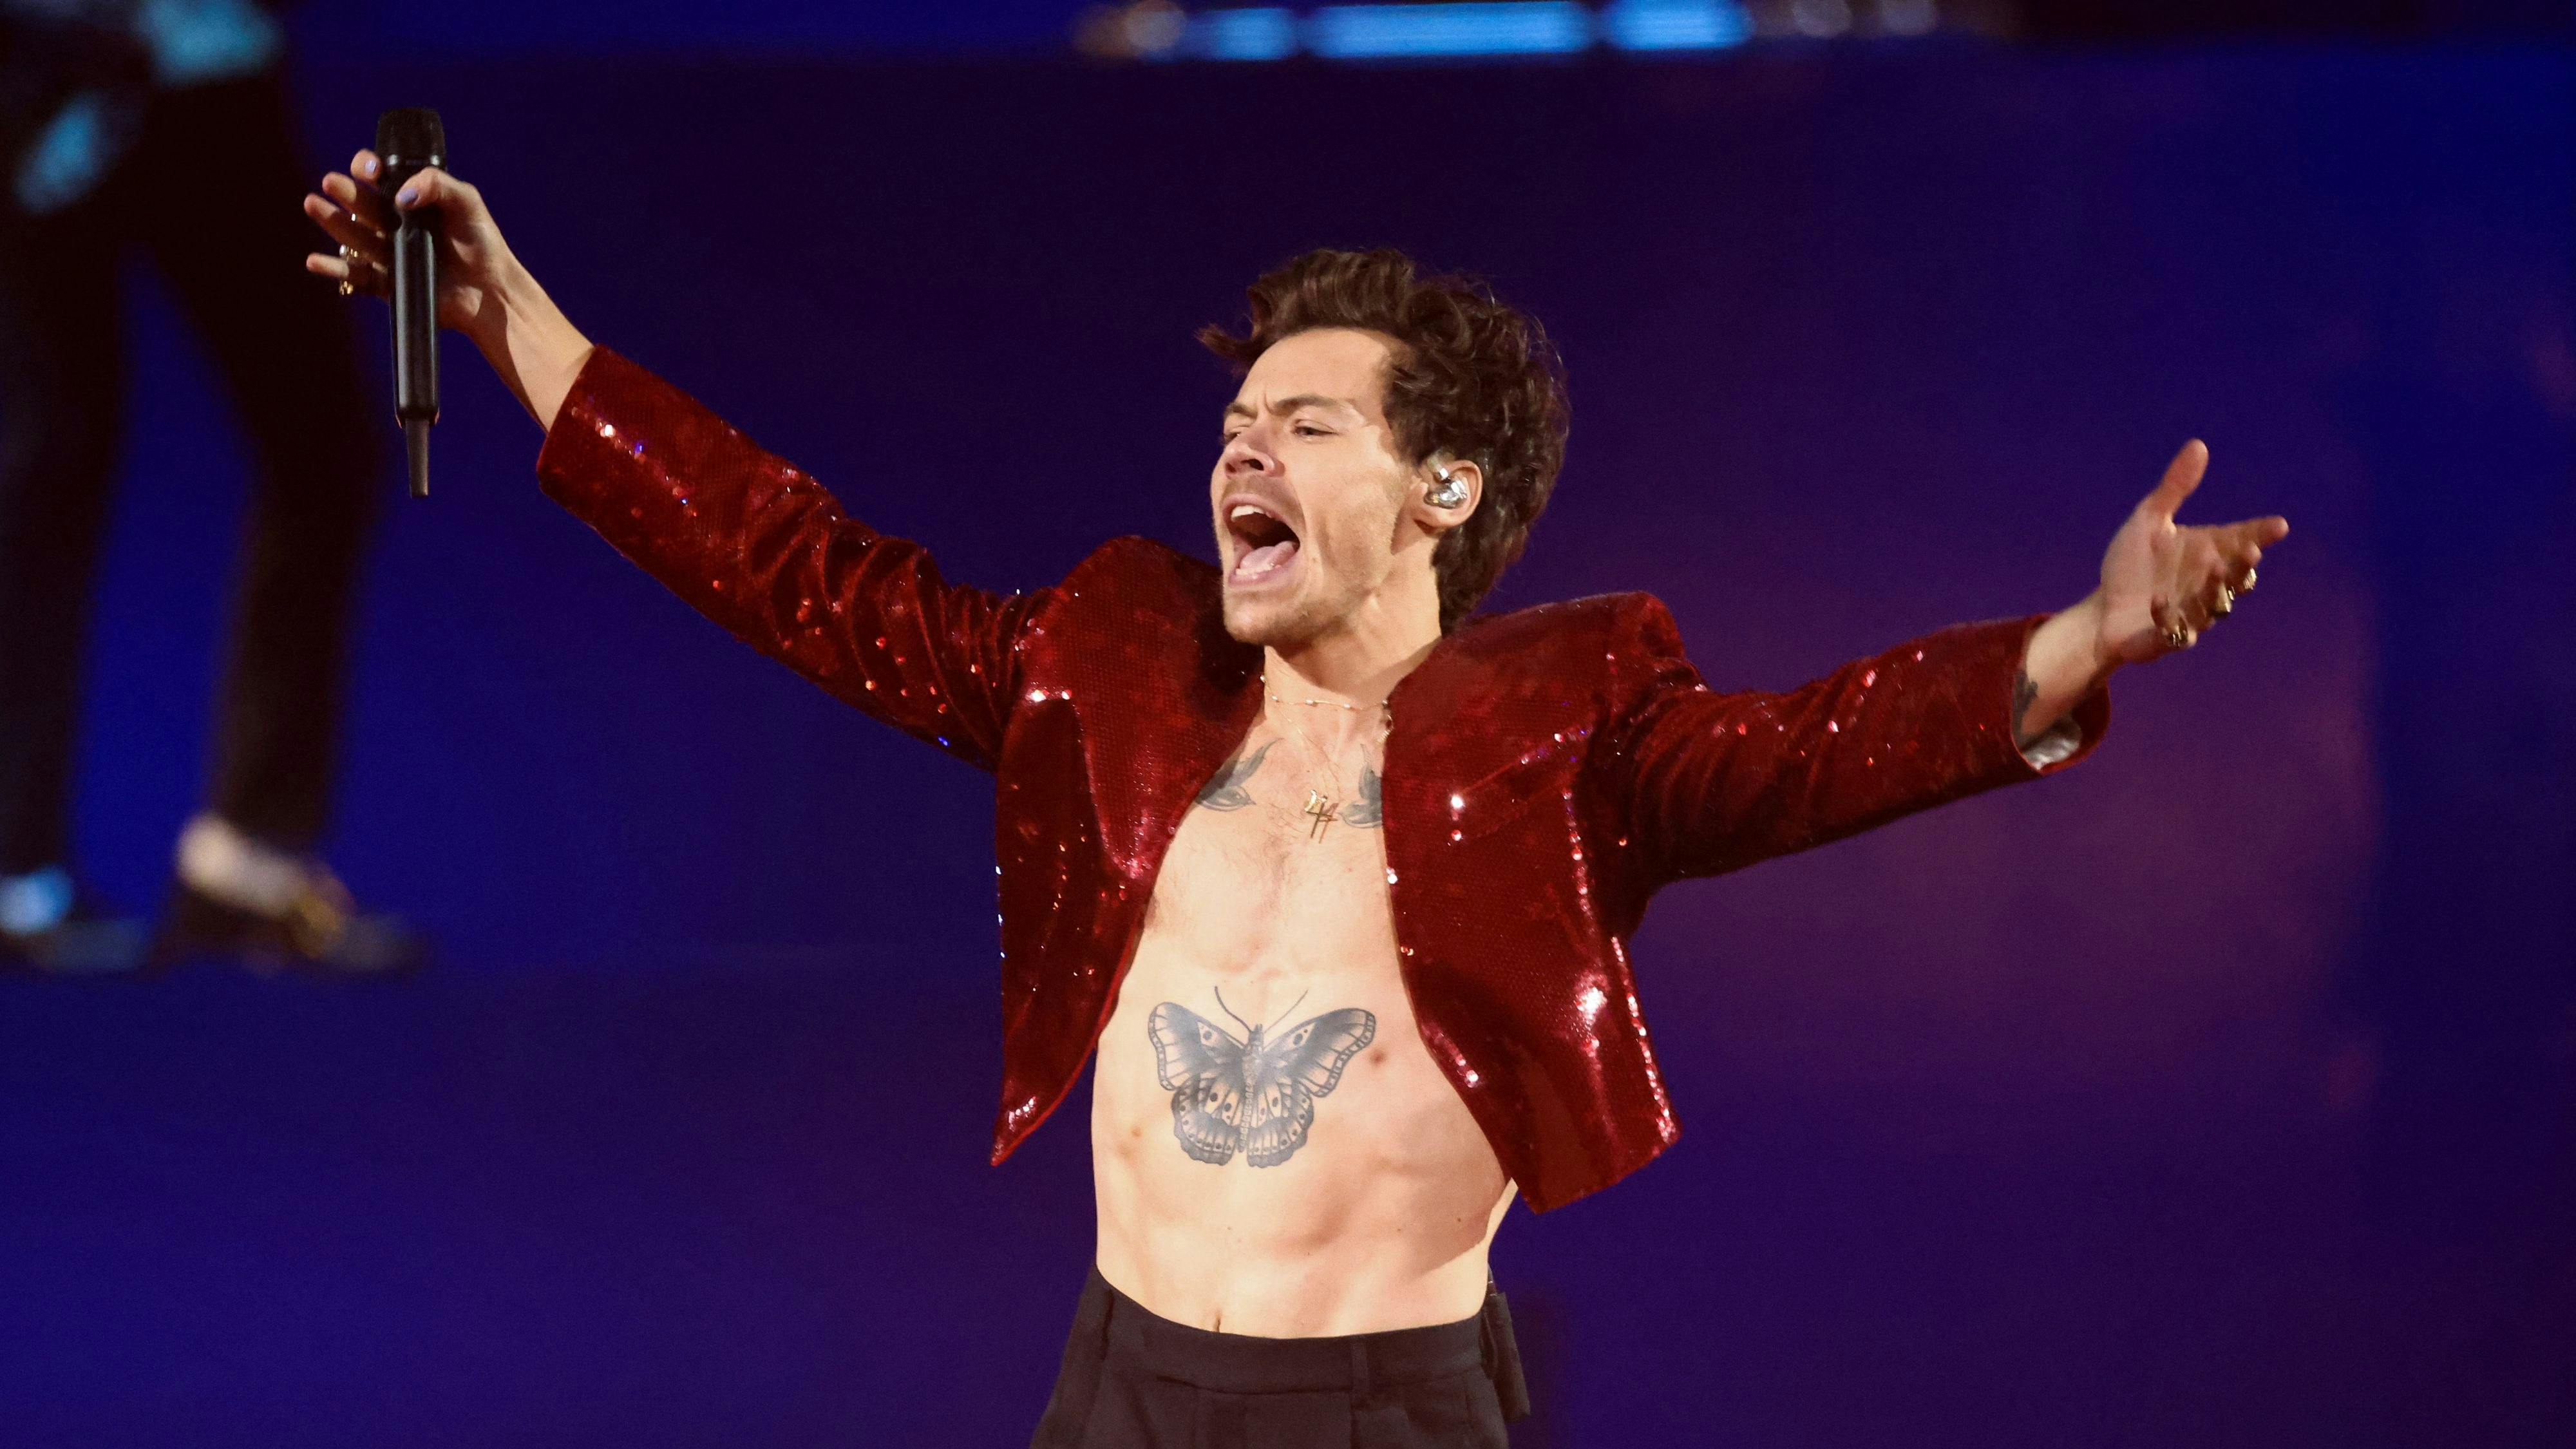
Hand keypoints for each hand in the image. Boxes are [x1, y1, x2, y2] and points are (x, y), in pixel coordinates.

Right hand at [301, 150, 517, 342]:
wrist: (493, 290)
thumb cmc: (482, 243)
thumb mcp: (466, 202)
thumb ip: (436, 184)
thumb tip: (401, 195)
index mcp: (409, 200)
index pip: (379, 177)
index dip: (370, 168)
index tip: (374, 171)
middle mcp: (393, 224)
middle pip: (362, 204)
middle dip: (346, 192)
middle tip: (331, 181)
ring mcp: (387, 253)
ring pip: (353, 235)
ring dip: (332, 221)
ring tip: (313, 204)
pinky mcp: (386, 283)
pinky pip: (355, 275)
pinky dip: (333, 269)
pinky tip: (314, 260)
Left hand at [2093, 440, 2287, 664]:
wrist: (2103, 608)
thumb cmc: (2132, 565)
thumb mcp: (2149, 521)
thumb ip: (2174, 488)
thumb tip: (2199, 445)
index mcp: (2207, 553)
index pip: (2241, 540)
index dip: (2261, 534)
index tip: (2279, 525)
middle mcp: (2206, 585)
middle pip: (2236, 577)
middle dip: (2243, 566)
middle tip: (2248, 551)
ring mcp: (2191, 614)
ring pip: (2214, 607)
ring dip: (2215, 590)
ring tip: (2213, 570)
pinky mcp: (2167, 638)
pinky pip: (2175, 632)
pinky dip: (2168, 617)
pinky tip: (2158, 601)